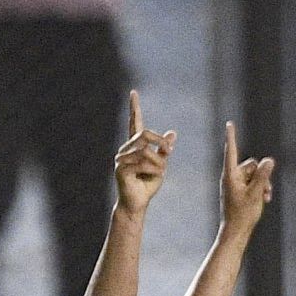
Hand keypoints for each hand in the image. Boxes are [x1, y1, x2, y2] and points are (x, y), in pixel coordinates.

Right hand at [113, 90, 174, 212]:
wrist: (137, 203)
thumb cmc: (147, 184)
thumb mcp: (161, 165)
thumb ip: (164, 150)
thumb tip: (173, 132)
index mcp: (134, 146)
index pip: (134, 122)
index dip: (134, 107)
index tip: (133, 92)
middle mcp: (125, 149)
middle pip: (145, 134)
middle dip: (160, 142)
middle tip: (169, 153)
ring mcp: (121, 158)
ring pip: (147, 151)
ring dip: (159, 163)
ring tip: (160, 173)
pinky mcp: (121, 169)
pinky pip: (143, 163)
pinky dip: (154, 170)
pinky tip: (153, 176)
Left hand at [219, 121, 274, 237]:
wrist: (235, 232)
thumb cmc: (243, 214)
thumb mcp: (256, 193)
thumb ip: (263, 176)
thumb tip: (269, 160)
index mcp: (230, 175)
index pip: (231, 151)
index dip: (232, 137)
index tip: (229, 123)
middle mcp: (231, 177)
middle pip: (252, 165)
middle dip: (262, 175)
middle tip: (267, 192)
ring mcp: (236, 184)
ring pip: (255, 175)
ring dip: (263, 184)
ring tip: (266, 198)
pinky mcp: (240, 191)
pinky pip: (253, 183)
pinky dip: (260, 189)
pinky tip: (265, 200)